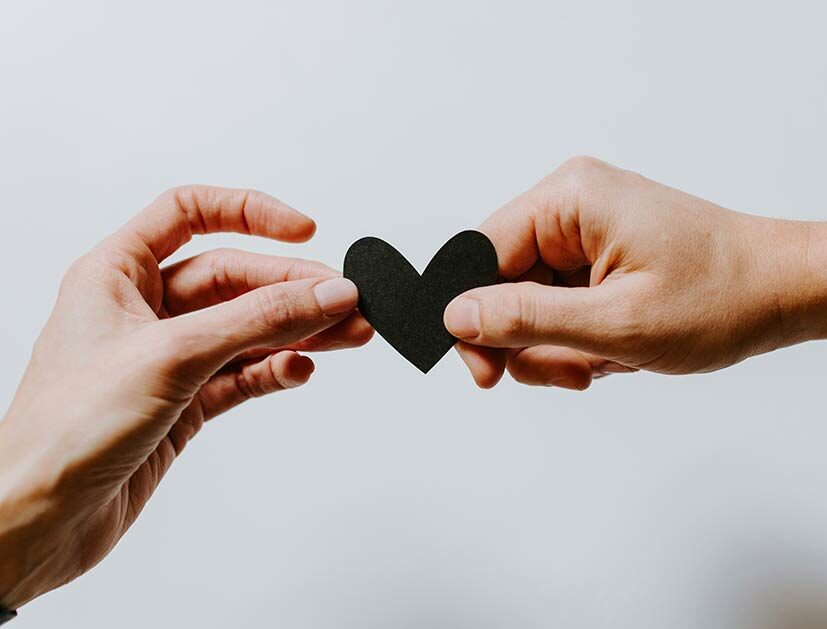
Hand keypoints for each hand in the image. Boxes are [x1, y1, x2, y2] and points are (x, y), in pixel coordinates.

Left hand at [0, 186, 371, 608]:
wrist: (39, 521)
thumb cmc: (64, 431)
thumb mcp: (172, 355)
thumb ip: (256, 320)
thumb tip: (324, 292)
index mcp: (118, 273)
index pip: (191, 212)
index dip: (250, 213)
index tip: (303, 230)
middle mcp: (144, 310)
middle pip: (235, 278)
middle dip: (294, 288)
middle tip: (346, 302)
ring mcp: (168, 357)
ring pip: (247, 328)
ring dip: (298, 330)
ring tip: (348, 334)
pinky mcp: (185, 402)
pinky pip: (243, 373)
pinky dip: (275, 370)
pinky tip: (299, 370)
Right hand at [444, 157, 826, 388]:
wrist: (784, 293)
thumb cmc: (722, 296)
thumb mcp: (616, 322)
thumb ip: (526, 319)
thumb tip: (456, 316)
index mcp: (568, 199)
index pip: (478, 255)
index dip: (472, 318)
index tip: (485, 372)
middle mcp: (570, 207)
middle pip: (501, 284)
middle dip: (529, 341)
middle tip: (571, 371)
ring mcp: (583, 233)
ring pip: (527, 304)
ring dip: (557, 347)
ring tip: (603, 360)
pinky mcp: (595, 257)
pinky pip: (556, 306)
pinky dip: (576, 340)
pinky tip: (612, 350)